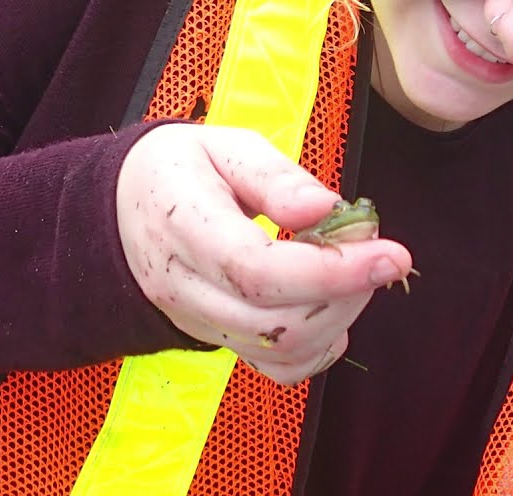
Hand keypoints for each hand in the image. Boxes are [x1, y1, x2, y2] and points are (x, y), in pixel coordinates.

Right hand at [116, 124, 411, 384]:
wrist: (122, 210)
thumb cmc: (180, 170)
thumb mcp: (222, 145)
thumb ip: (275, 177)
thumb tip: (326, 209)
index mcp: (181, 224)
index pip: (255, 269)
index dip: (330, 270)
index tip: (391, 253)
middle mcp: (183, 286)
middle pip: (275, 321)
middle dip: (347, 293)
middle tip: (378, 252)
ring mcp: (197, 321)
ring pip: (280, 349)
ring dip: (340, 315)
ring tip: (356, 269)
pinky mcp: (216, 339)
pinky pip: (273, 367)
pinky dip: (318, 348)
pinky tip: (333, 308)